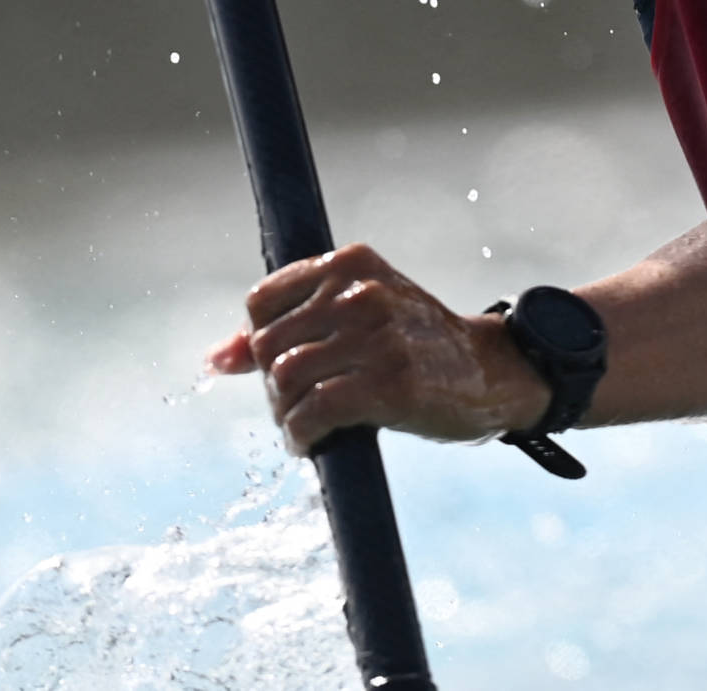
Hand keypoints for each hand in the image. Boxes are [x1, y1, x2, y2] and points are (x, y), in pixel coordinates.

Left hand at [206, 243, 550, 454]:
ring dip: (285, 414)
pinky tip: (313, 443)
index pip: (261, 302)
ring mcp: (377, 337)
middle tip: (297, 407)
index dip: (261, 344)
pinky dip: (301, 435)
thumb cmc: (416, 345)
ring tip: (305, 426)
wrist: (490, 372)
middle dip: (272, 386)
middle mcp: (362, 292)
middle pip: (270, 345)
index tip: (284, 368)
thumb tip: (215, 359)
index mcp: (351, 264)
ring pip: (286, 378)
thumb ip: (290, 327)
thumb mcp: (357, 316)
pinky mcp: (389, 384)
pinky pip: (313, 413)